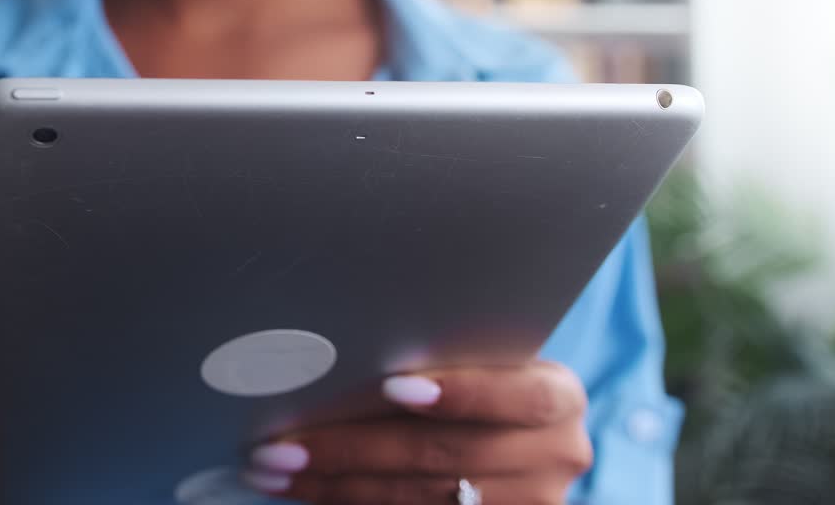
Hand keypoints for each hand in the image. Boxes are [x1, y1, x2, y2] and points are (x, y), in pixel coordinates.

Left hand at [244, 361, 591, 503]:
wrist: (512, 438)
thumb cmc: (478, 376)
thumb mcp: (482, 358)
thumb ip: (442, 354)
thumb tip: (343, 346)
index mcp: (560, 398)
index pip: (516, 396)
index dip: (458, 393)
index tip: (393, 386)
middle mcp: (556, 456)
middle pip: (446, 454)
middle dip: (353, 447)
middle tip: (281, 441)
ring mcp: (528, 504)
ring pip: (420, 498)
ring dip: (336, 484)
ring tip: (274, 468)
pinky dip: (352, 504)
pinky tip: (306, 491)